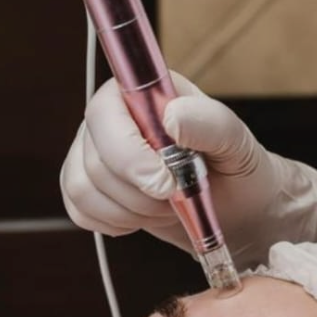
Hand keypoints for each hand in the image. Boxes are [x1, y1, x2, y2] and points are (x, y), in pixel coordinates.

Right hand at [60, 71, 316, 268]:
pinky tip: (143, 217)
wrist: (236, 207)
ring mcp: (93, 153)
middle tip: (176, 196)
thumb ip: (210, 122)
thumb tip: (172, 117)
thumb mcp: (236, 142)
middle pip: (93, 158)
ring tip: (165, 205)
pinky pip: (79, 210)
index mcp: (140, 93)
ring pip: (82, 188)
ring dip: (130, 210)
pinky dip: (114, 223)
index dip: (127, 153)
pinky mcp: (88, 188)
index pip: (104, 113)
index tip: (165, 182)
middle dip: (138, 192)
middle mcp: (110, 118)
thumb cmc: (237, 167)